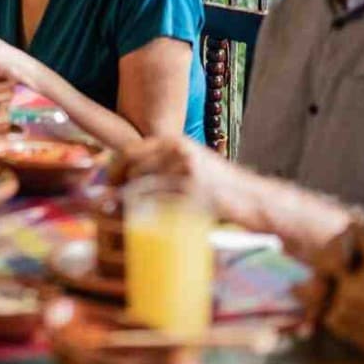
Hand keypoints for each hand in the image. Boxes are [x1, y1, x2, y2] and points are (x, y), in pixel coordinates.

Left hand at [117, 136, 232, 214]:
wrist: (254, 199)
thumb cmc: (218, 184)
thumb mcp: (189, 162)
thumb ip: (160, 163)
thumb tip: (121, 176)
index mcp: (175, 142)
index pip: (129, 150)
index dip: (113, 168)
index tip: (109, 183)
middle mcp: (179, 153)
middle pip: (131, 168)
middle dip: (118, 186)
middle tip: (113, 200)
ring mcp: (187, 174)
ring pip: (140, 187)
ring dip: (130, 202)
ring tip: (129, 212)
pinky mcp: (194, 196)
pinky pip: (157, 205)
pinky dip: (148, 214)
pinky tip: (148, 221)